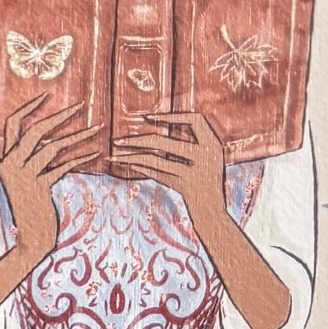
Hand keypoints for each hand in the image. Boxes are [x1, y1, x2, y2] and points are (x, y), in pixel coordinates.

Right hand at [0, 92, 104, 264]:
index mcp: (5, 161)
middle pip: (32, 131)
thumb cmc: (34, 209)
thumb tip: (52, 141)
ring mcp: (22, 178)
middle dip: (57, 116)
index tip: (47, 94)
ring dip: (78, 136)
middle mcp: (9, 166)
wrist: (32, 239)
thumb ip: (33, 161)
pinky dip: (80, 159)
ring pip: (51, 147)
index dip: (29, 107)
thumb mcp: (28, 181)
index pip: (12, 124)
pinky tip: (96, 154)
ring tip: (98, 127)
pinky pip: (62, 167)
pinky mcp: (38, 189)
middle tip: (79, 105)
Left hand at [112, 105, 229, 226]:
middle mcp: (206, 156)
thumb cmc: (208, 181)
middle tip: (117, 141)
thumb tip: (159, 121)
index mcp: (214, 144)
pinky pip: (156, 174)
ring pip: (154, 160)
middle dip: (136, 141)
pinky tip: (126, 165)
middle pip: (163, 142)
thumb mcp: (208, 158)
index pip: (194, 120)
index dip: (171, 116)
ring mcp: (195, 173)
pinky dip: (140, 168)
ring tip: (113, 156)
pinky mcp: (184, 187)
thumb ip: (193, 141)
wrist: (213, 213)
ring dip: (130, 157)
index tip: (146, 117)